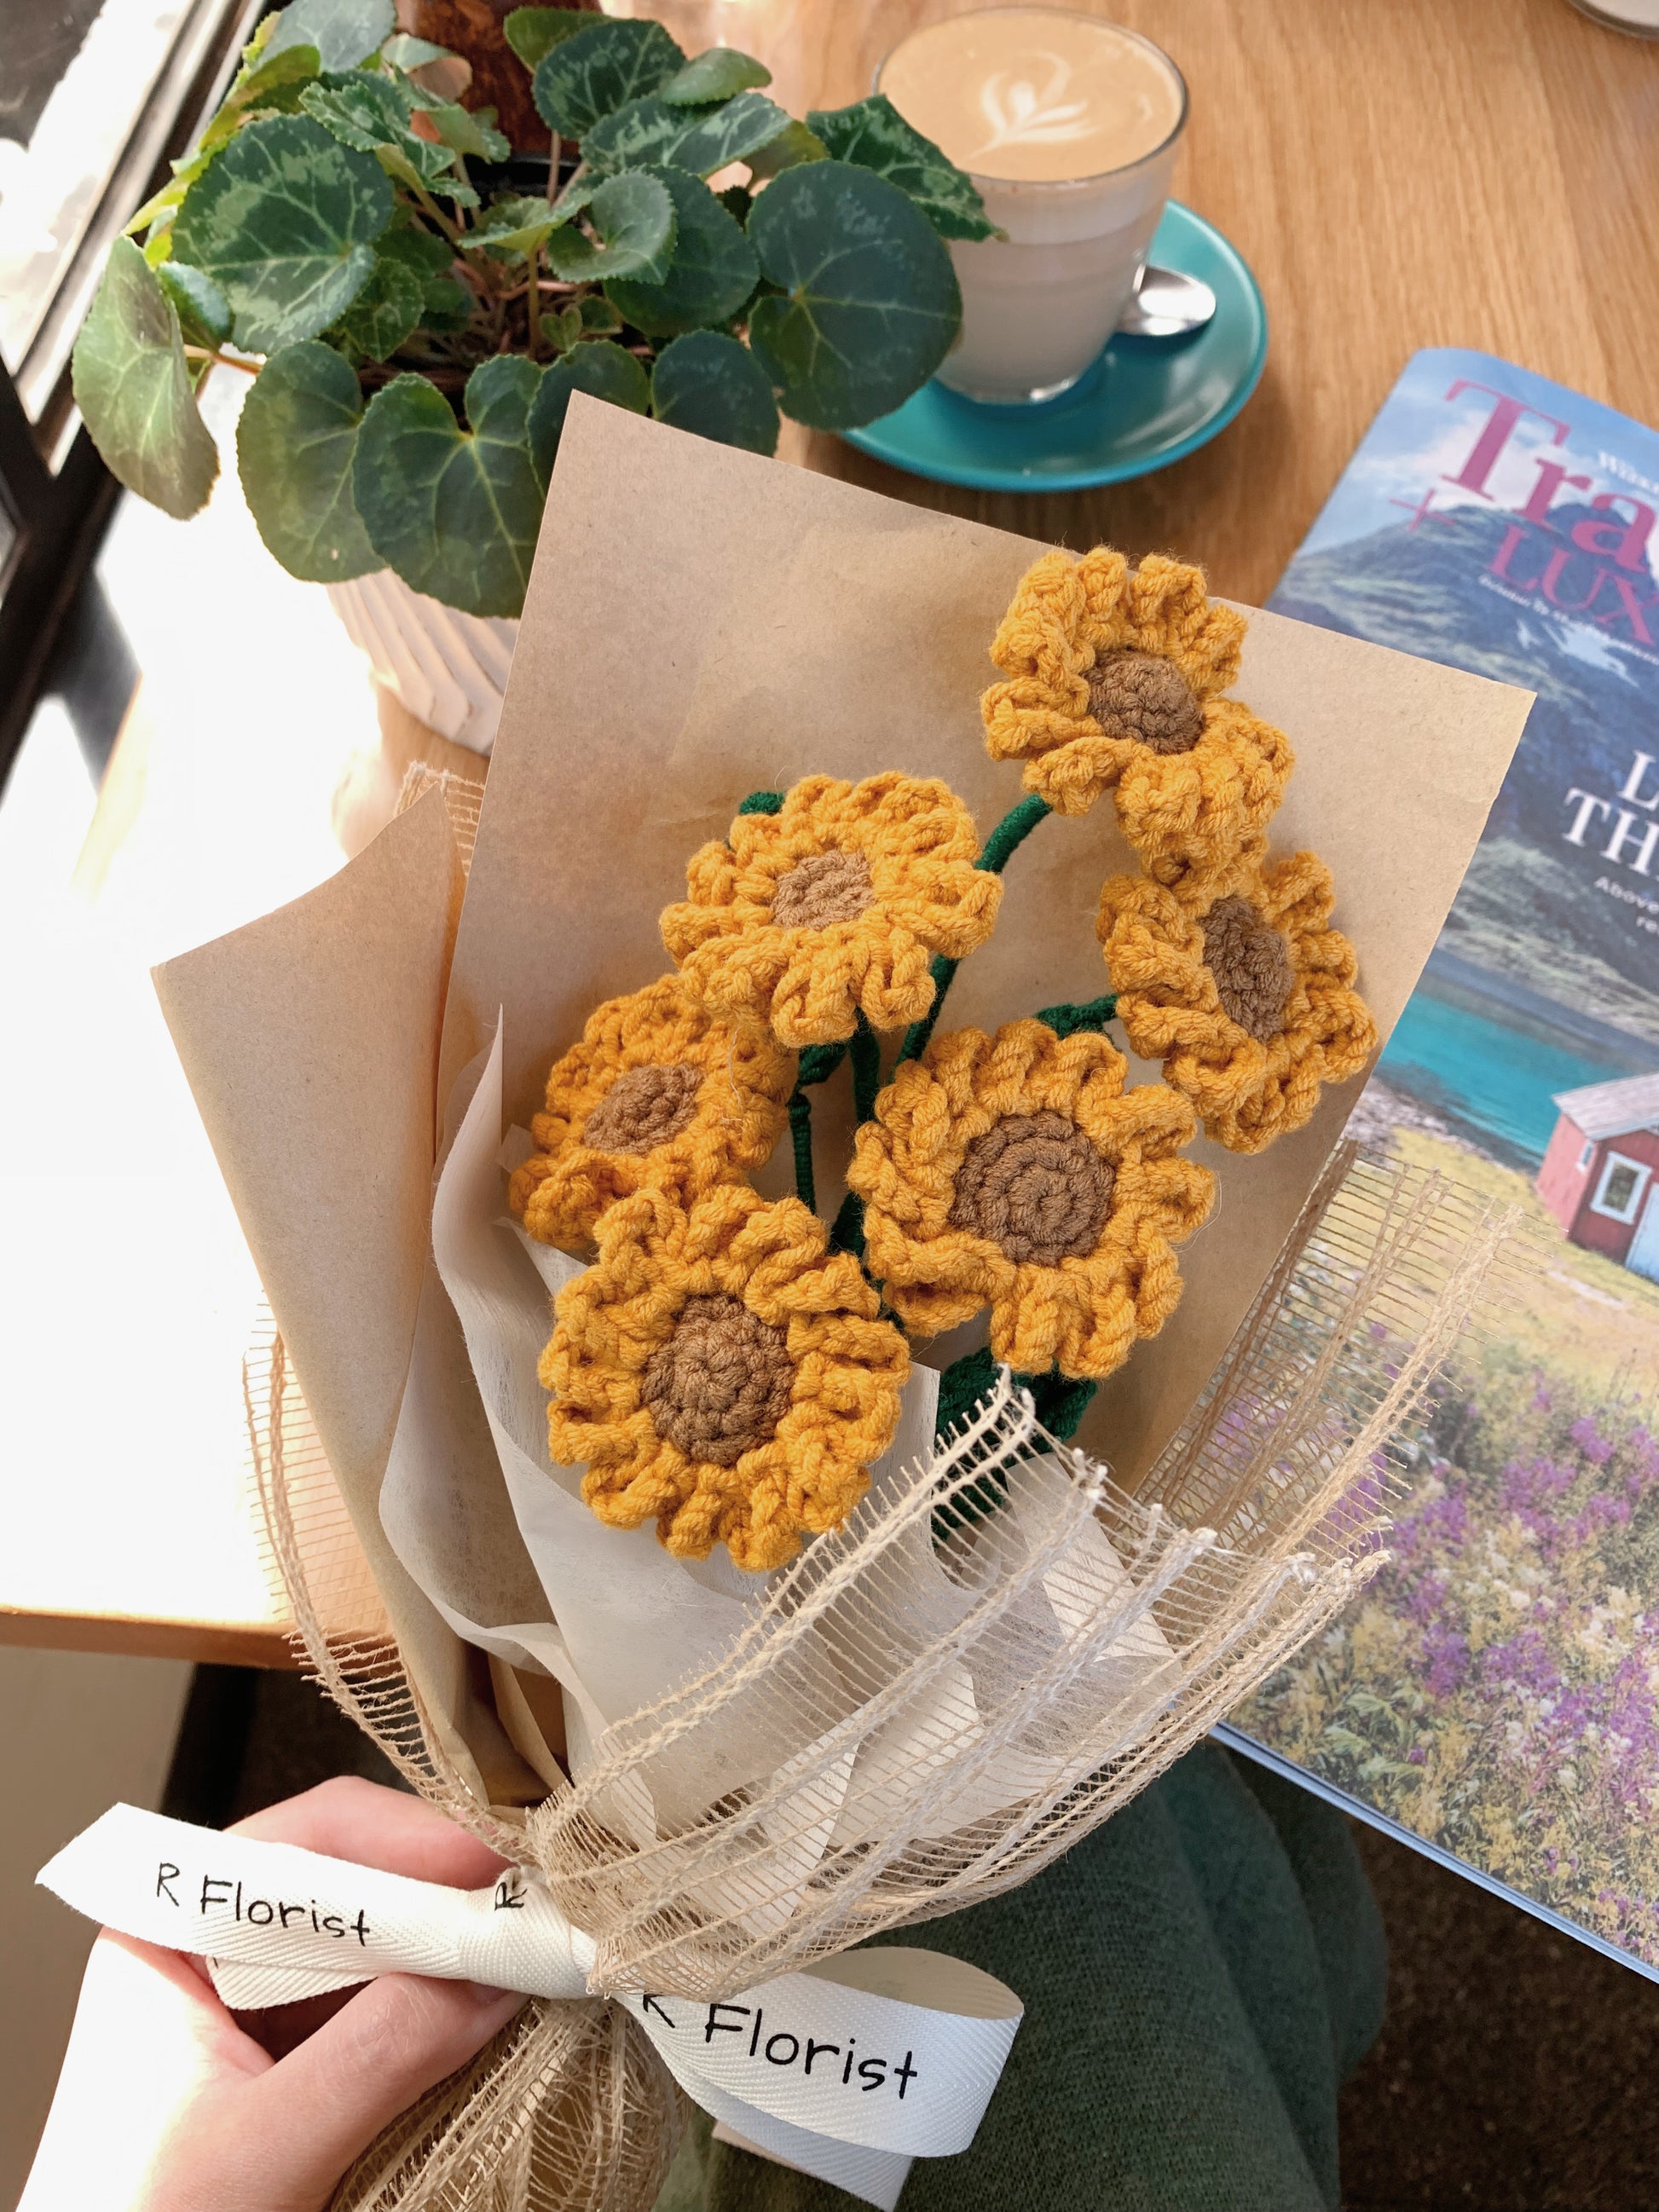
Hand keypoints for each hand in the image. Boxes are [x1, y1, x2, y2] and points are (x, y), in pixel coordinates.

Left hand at [21, 1776, 525, 2211]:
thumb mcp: (264, 2151)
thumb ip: (381, 2056)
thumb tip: (493, 1976)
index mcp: (164, 1937)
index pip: (302, 1840)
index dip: (406, 1840)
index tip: (491, 1868)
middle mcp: (207, 1951)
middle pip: (347, 1878)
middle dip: (440, 1894)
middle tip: (528, 1913)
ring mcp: (249, 2005)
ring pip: (371, 1940)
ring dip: (445, 1950)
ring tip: (518, 1960)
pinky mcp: (288, 2060)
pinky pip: (376, 2003)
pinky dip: (434, 2006)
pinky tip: (480, 2015)